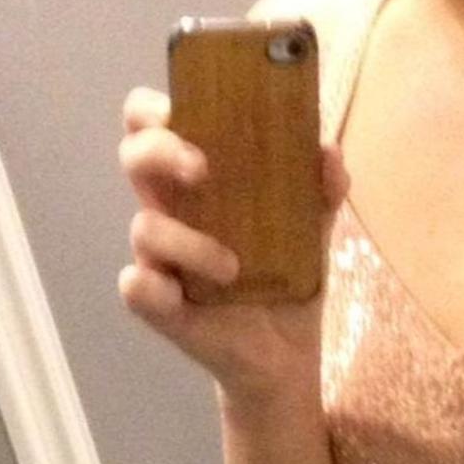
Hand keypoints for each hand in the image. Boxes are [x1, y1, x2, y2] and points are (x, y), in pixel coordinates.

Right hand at [116, 87, 349, 405]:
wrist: (286, 358)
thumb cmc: (286, 281)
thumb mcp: (312, 232)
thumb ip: (321, 191)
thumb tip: (328, 151)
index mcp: (196, 181)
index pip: (153, 124)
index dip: (155, 106)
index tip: (183, 105)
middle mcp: (170, 211)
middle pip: (134, 157)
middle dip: (162, 150)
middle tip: (203, 170)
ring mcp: (161, 258)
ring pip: (144, 227)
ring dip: (189, 242)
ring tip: (233, 268)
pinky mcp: (159, 305)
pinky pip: (135, 286)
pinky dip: (153, 287)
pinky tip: (181, 295)